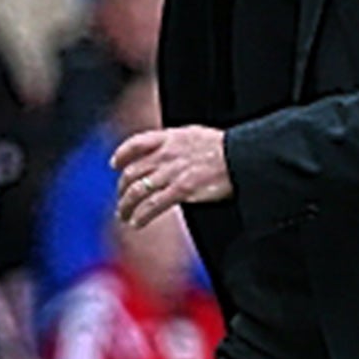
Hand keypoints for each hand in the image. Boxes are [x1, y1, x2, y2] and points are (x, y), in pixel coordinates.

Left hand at [112, 126, 233, 228]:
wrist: (243, 156)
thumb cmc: (229, 148)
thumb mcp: (199, 135)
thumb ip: (181, 142)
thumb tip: (173, 149)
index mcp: (170, 138)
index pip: (136, 144)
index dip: (122, 155)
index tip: (115, 165)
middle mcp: (166, 154)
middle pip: (132, 172)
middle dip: (123, 189)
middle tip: (123, 200)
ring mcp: (172, 172)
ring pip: (137, 191)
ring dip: (127, 206)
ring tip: (124, 216)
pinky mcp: (181, 190)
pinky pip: (153, 205)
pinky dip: (141, 216)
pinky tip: (137, 223)